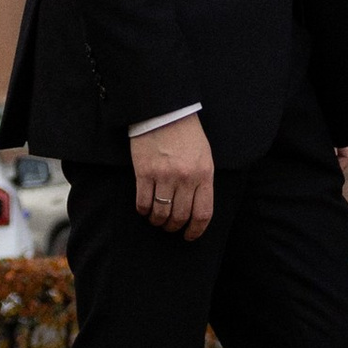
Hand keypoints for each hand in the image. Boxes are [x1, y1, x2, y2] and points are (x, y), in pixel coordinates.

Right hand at [131, 112, 216, 239]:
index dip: (196, 230)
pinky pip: (143, 203)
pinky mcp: (144, 173)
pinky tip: (145, 209)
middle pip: (180, 217)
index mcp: (204, 173)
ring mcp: (164, 176)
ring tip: (157, 219)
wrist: (165, 111)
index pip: (203, 213)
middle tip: (170, 227)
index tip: (189, 236)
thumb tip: (197, 209)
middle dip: (174, 228)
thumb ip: (203, 181)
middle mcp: (186, 177)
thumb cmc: (187, 134)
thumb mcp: (204, 156)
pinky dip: (143, 211)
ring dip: (158, 222)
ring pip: (160, 214)